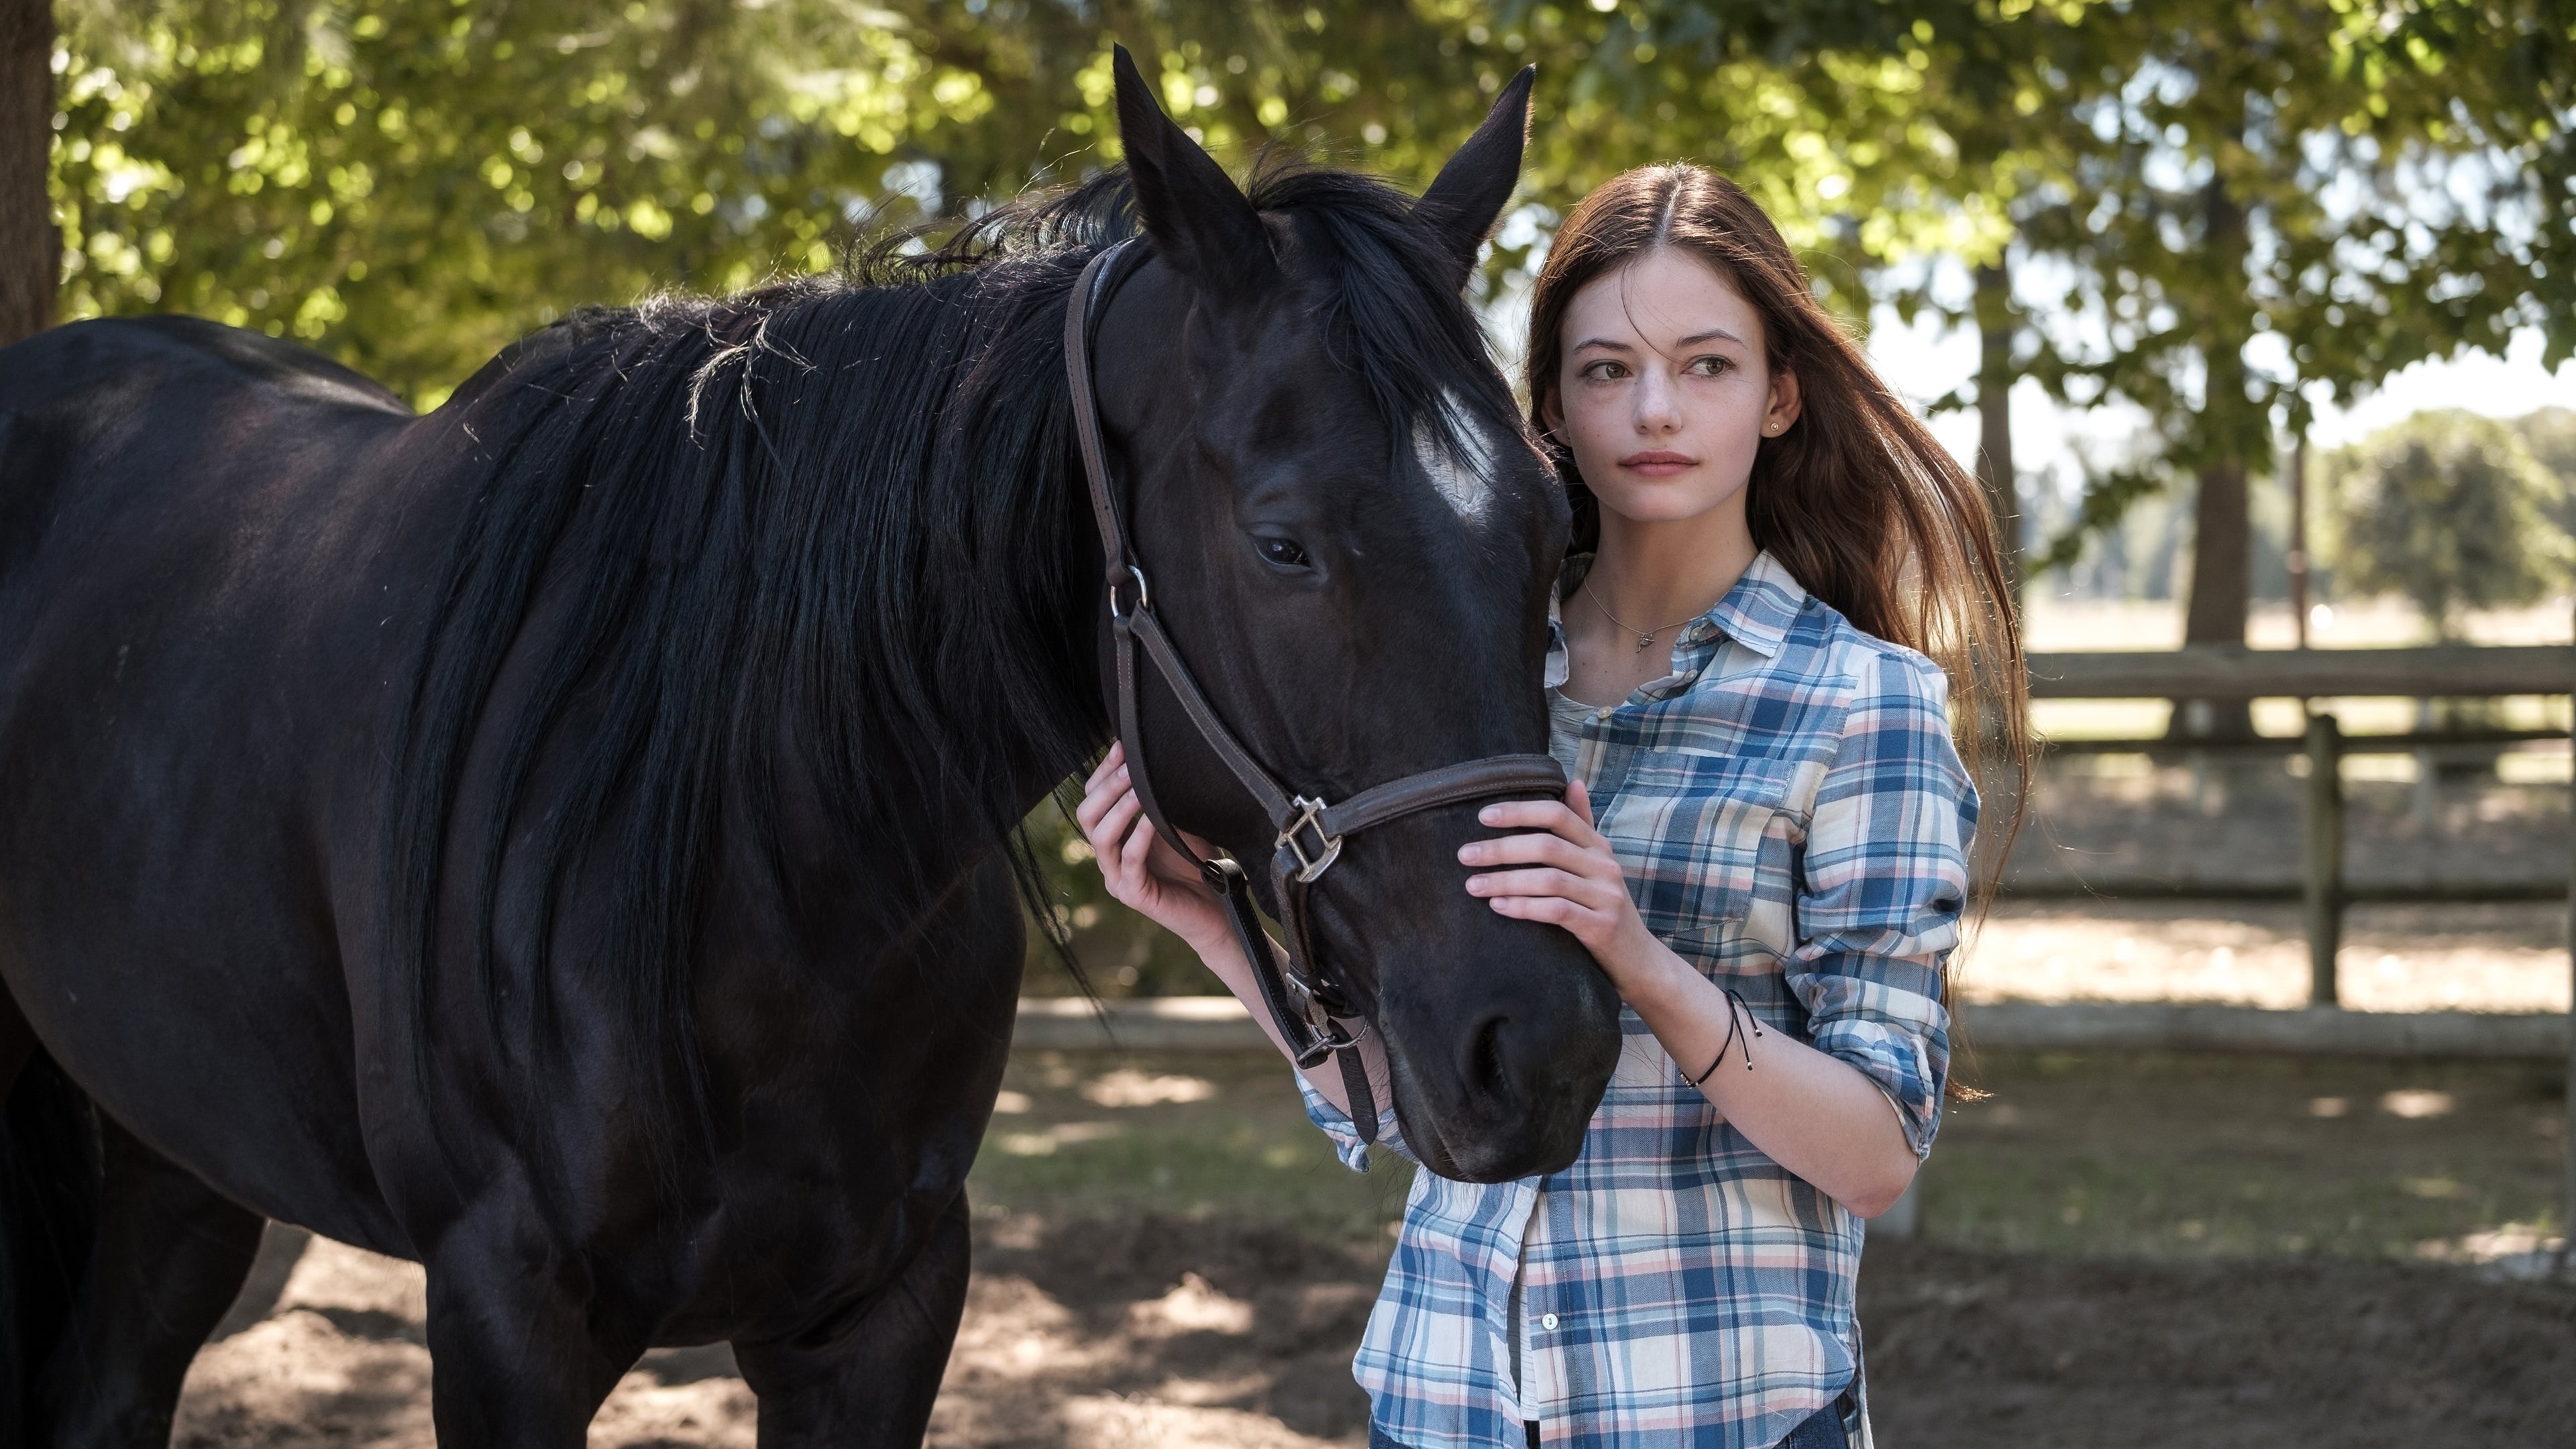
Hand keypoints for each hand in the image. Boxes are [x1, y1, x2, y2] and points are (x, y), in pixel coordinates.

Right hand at [1074, 743, 1229, 952]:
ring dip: (1120, 808)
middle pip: (1087, 815)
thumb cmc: (1198, 864)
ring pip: (1101, 837)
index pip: (1093, 799)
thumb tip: (1157, 758)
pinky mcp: (1134, 895)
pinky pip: (1129, 860)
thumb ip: (1161, 799)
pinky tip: (1152, 818)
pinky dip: (1139, 835)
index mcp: (1114, 839)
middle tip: (1130, 767)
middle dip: (1108, 787)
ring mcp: (1118, 879)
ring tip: (1139, 787)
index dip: (1103, 772)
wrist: (1217, 909)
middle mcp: (1109, 858)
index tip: (1121, 746)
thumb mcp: (1177, 822)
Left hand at [1458, 780, 1666, 991]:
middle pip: (1547, 846)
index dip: (1519, 811)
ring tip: (1473, 885)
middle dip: (1501, 849)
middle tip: (1465, 855)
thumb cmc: (1604, 908)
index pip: (1558, 815)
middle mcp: (1605, 866)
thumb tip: (1572, 781)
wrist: (1638, 960)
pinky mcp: (1601, 927)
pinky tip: (1499, 906)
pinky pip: (1557, 911)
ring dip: (1505, 880)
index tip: (1482, 816)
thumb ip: (1582, 825)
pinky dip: (1524, 907)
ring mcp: (1606, 897)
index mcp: (1599, 847)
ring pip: (1548, 879)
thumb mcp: (1597, 865)